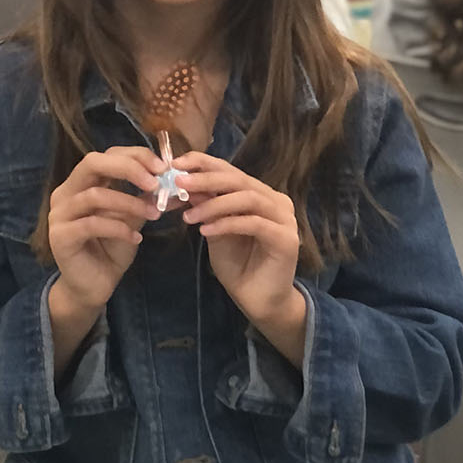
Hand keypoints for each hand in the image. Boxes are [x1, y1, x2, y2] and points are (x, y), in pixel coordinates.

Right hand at [47, 147, 163, 311]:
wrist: (93, 286)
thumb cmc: (110, 249)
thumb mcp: (132, 219)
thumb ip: (143, 199)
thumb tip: (170, 181)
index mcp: (81, 183)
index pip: (105, 156)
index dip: (134, 156)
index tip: (163, 167)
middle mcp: (65, 193)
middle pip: (92, 163)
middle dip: (128, 168)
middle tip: (155, 182)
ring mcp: (58, 214)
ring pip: (94, 194)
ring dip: (129, 202)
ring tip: (154, 214)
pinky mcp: (60, 236)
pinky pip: (92, 224)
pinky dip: (118, 229)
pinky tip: (136, 238)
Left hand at [170, 151, 301, 331]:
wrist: (257, 299)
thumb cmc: (237, 264)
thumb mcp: (213, 229)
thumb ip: (204, 207)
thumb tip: (182, 183)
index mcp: (259, 194)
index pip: (230, 171)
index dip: (203, 163)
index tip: (175, 164)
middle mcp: (275, 201)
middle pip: (239, 180)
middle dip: (206, 180)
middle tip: (179, 183)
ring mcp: (285, 219)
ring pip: (247, 199)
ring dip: (214, 205)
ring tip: (189, 216)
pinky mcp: (286, 239)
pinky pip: (254, 224)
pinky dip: (227, 224)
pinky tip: (205, 231)